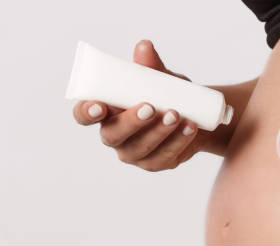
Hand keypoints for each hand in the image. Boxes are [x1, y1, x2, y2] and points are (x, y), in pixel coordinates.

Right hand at [72, 39, 205, 170]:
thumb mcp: (159, 78)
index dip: (87, 112)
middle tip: (150, 107)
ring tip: (177, 114)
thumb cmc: (166, 95)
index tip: (100, 105)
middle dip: (131, 122)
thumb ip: (149, 66)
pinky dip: (179, 141)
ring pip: (141, 147)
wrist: (194, 115)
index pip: (84, 115)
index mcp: (106, 112)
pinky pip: (165, 156)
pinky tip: (189, 127)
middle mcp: (115, 135)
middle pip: (113, 135)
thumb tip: (145, 46)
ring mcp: (135, 153)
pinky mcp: (157, 163)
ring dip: (160, 132)